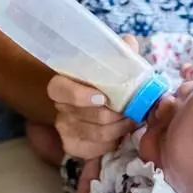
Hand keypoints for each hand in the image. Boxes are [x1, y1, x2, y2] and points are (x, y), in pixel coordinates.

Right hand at [47, 36, 139, 159]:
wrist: (104, 108)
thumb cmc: (108, 84)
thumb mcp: (115, 66)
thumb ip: (121, 54)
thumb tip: (129, 43)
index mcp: (63, 83)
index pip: (59, 89)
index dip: (79, 95)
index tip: (103, 98)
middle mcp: (60, 107)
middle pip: (88, 115)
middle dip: (117, 114)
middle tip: (133, 110)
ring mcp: (65, 128)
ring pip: (97, 133)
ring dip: (120, 128)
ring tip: (131, 120)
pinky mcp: (73, 146)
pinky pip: (96, 149)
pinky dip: (112, 142)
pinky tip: (119, 135)